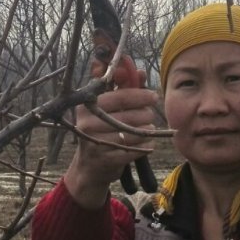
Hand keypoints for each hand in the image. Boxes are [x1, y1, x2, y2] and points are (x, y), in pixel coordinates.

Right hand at [65, 86, 158, 208]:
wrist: (89, 167)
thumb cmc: (101, 130)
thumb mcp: (106, 107)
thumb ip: (123, 87)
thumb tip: (141, 72)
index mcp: (86, 106)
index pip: (120, 96)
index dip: (140, 95)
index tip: (153, 96)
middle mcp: (87, 123)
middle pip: (129, 115)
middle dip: (146, 113)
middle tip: (150, 114)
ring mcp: (95, 143)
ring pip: (134, 132)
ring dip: (147, 129)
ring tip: (148, 128)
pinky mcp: (106, 160)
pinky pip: (135, 149)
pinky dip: (145, 145)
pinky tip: (146, 142)